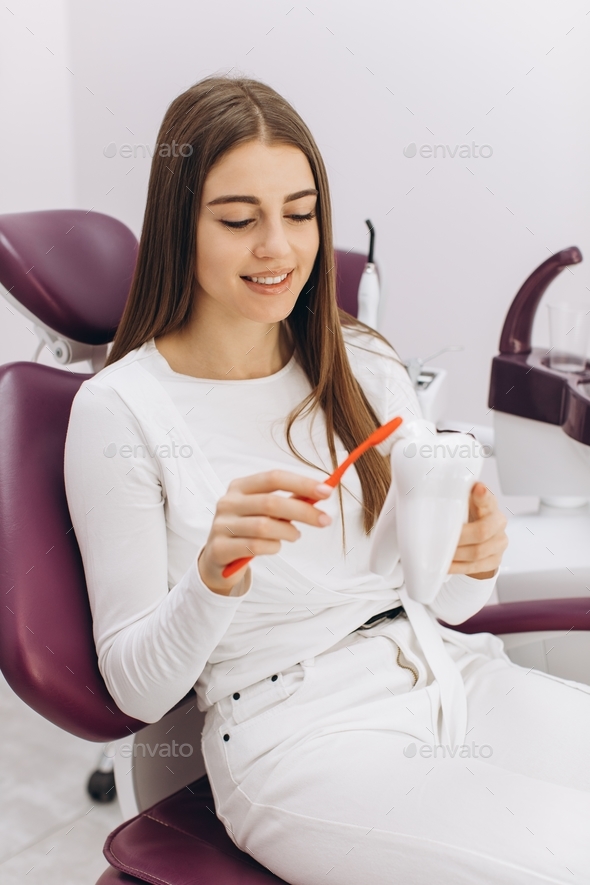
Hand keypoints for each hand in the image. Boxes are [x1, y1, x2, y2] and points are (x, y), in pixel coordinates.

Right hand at [197, 469, 332, 595]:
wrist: (218, 559)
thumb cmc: (248, 529)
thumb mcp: (264, 511)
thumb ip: (287, 501)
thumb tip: (320, 493)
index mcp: (240, 486)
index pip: (273, 478)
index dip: (302, 483)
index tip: (326, 491)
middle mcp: (228, 502)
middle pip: (271, 502)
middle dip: (303, 511)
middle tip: (324, 520)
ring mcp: (221, 525)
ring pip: (264, 526)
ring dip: (288, 532)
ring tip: (295, 535)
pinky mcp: (219, 548)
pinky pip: (255, 546)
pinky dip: (273, 547)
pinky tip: (275, 546)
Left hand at [447, 482, 507, 578]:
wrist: (481, 539)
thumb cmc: (468, 518)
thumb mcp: (462, 504)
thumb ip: (454, 498)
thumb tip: (429, 491)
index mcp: (489, 504)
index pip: (488, 498)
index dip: (483, 495)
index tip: (477, 489)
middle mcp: (498, 522)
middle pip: (482, 531)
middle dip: (458, 537)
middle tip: (439, 539)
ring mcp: (499, 543)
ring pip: (477, 552)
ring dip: (455, 554)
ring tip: (438, 553)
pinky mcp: (495, 561)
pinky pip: (475, 567)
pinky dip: (457, 567)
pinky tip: (445, 565)